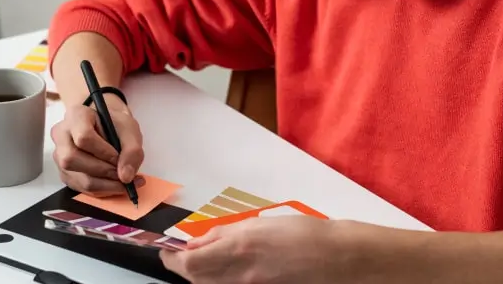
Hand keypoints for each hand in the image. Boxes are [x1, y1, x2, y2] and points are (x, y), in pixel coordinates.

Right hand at [50, 98, 144, 196]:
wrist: (109, 129)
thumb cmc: (116, 126)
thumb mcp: (130, 130)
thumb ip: (132, 151)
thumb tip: (125, 177)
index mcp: (76, 115)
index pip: (83, 137)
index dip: (103, 152)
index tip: (118, 158)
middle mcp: (62, 135)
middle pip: (73, 159)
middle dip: (102, 171)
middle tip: (123, 174)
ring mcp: (60, 155)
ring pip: (77, 177)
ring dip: (104, 184)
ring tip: (123, 181)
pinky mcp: (65, 173)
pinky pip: (80, 188)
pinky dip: (101, 190)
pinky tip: (114, 184)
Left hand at [160, 216, 353, 283]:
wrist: (336, 258)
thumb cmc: (303, 234)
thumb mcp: (260, 224)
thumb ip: (225, 234)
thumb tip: (198, 241)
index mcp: (239, 248)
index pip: (190, 262)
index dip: (172, 258)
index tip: (166, 250)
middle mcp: (241, 274)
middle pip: (196, 279)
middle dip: (181, 268)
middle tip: (176, 257)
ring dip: (197, 275)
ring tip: (199, 262)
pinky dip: (216, 281)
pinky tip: (220, 271)